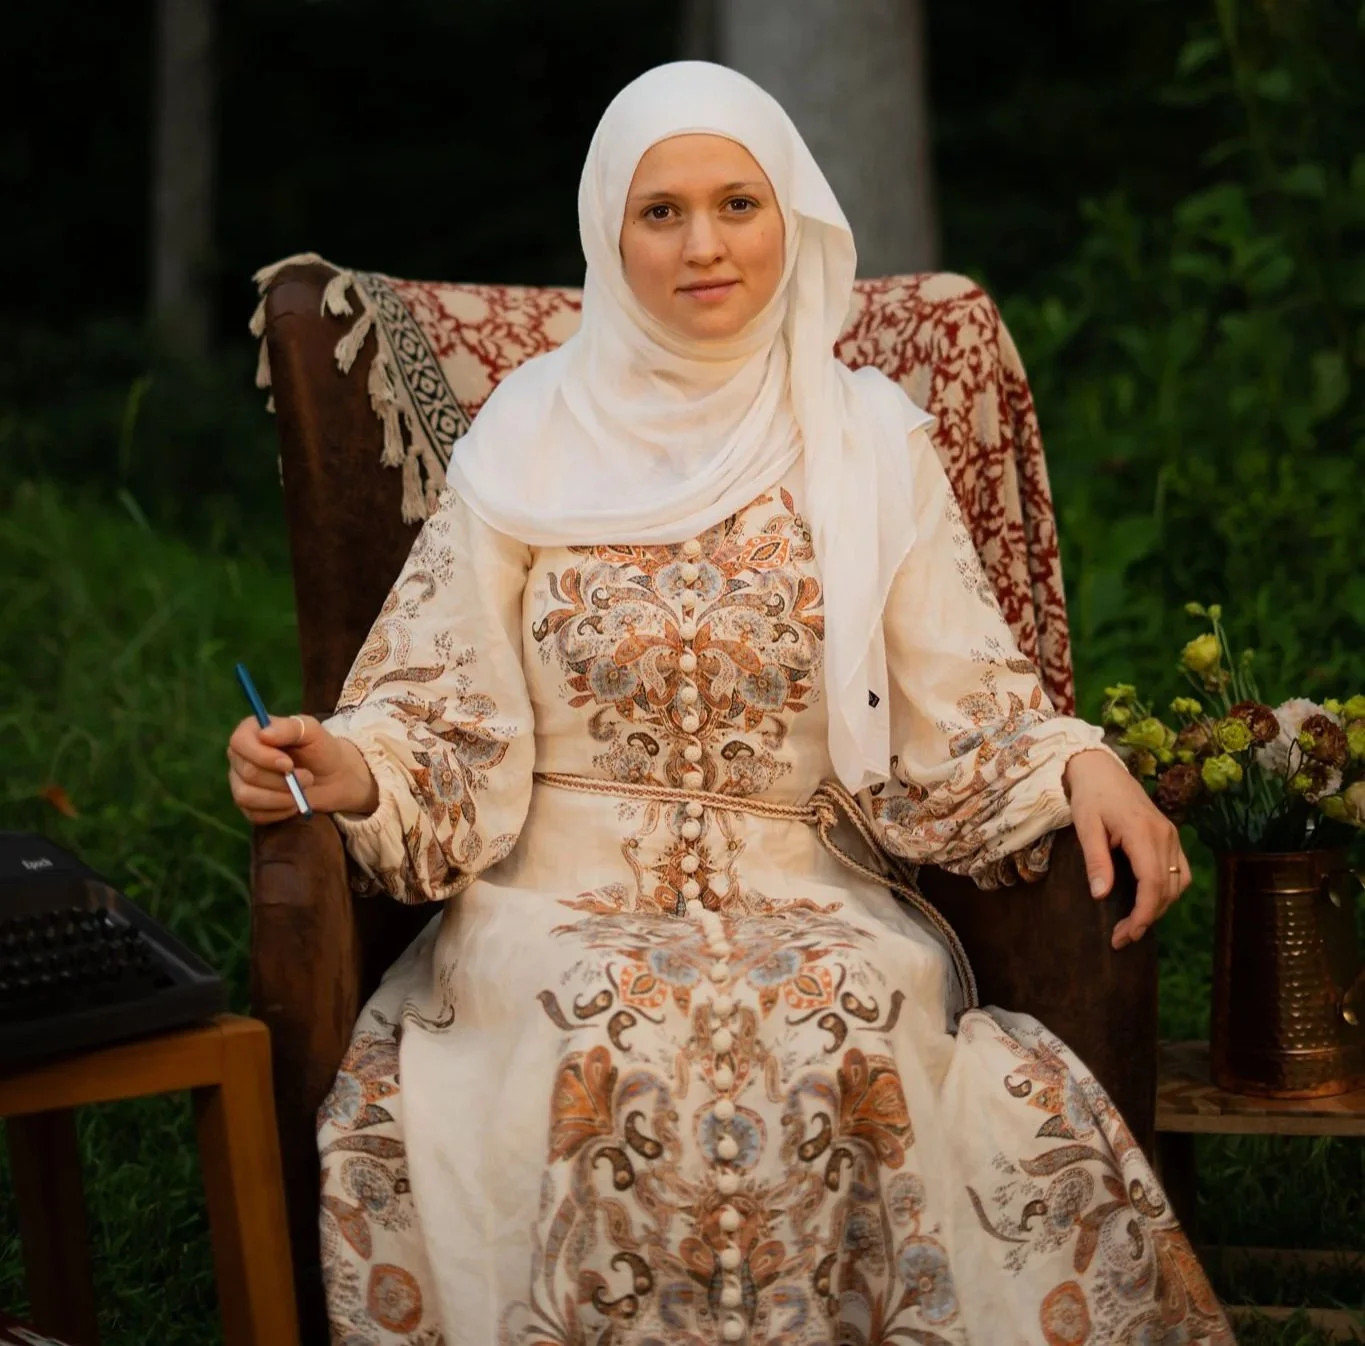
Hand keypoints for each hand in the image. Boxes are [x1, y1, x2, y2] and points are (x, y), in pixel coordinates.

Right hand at [226, 714, 377, 824]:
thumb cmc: (321, 749)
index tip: (288, 764)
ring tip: (302, 791)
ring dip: (281, 798)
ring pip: (246, 796)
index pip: (239, 742)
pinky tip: (295, 802)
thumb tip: (264, 734)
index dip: (262, 756)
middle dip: (282, 780)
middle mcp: (240, 756)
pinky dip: (279, 812)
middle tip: (307, 777)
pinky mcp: (248, 805)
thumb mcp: (312, 731)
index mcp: (250, 731)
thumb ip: (289, 728)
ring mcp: (240, 782)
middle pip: (247, 773)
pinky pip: (254, 814)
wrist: (332, 777)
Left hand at [1063, 748, 1190, 949]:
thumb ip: (1096, 860)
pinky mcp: (1171, 836)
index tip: (1126, 934)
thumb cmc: (1089, 797)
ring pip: (1178, 883)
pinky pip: (1180, 871)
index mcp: (1143, 832)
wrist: (1101, 770)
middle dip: (1147, 918)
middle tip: (1121, 937)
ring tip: (1132, 924)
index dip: (1143, 913)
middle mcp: (1165, 835)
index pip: (1153, 882)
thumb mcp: (1085, 826)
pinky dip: (1168, 891)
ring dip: (1159, 907)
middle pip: (1167, 888)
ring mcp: (1172, 835)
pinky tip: (1148, 901)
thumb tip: (1101, 895)